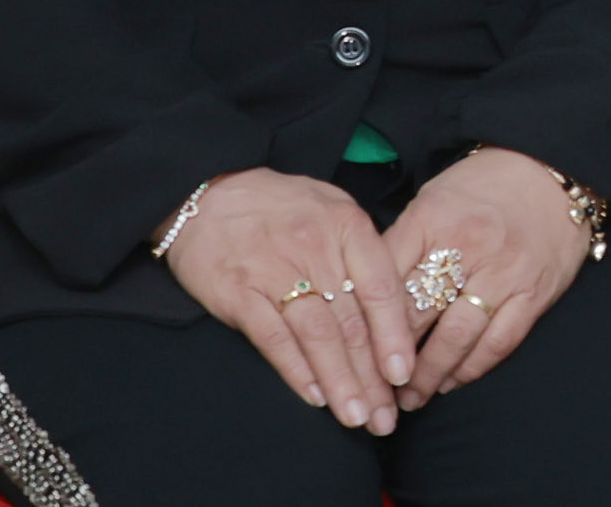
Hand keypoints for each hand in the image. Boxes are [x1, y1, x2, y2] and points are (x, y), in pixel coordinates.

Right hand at [160, 168, 414, 433]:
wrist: (206, 191)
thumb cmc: (278, 205)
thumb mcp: (330, 207)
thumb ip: (360, 251)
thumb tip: (393, 307)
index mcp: (346, 225)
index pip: (381, 288)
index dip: (395, 335)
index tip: (405, 374)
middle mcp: (315, 247)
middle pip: (352, 321)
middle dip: (372, 375)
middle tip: (386, 417)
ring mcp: (275, 270)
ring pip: (317, 335)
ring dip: (340, 381)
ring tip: (357, 417)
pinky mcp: (238, 292)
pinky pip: (274, 338)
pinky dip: (296, 370)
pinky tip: (315, 397)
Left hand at [382, 147, 597, 409]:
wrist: (550, 169)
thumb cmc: (482, 186)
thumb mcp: (431, 200)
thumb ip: (402, 245)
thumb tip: (364, 296)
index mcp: (432, 219)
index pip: (386, 281)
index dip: (363, 324)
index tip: (348, 355)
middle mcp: (468, 246)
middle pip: (417, 313)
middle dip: (390, 358)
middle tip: (371, 387)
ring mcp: (505, 272)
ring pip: (458, 337)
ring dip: (430, 375)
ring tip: (410, 398)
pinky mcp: (535, 292)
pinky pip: (499, 342)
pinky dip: (473, 368)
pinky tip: (452, 381)